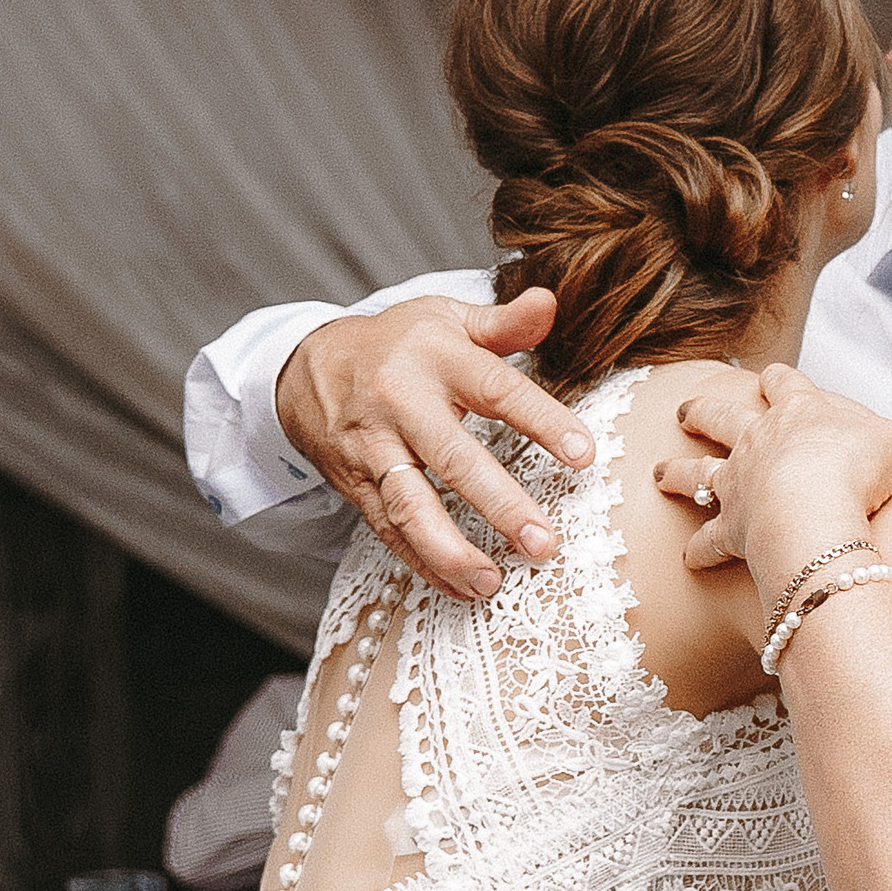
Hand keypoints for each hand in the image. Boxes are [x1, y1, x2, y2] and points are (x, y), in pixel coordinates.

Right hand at [274, 288, 593, 598]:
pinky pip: (386, 529)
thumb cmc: (401, 342)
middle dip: (499, 506)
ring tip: (492, 584)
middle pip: (453, 459)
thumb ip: (504, 323)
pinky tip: (459, 588)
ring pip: (408, 506)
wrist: (306, 362)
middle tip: (544, 544)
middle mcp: (402, 404)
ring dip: (449, 551)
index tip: (585, 455)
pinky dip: (422, 563)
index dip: (542, 421)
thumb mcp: (448, 319)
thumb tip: (552, 302)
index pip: (498, 390)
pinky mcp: (353, 483)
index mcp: (437, 358)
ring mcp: (373, 448)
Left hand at [658, 364, 891, 578]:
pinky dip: (698, 551)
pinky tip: (689, 558)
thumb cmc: (860, 467)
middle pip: (721, 419)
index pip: (784, 385)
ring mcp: (738, 484)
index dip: (778, 380)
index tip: (769, 376)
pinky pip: (708, 542)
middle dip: (703, 412)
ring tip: (659, 472)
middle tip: (685, 410)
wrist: (819, 509)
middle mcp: (757, 443)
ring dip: (677, 474)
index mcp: (798, 413)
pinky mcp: (732, 529)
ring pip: (696, 475)